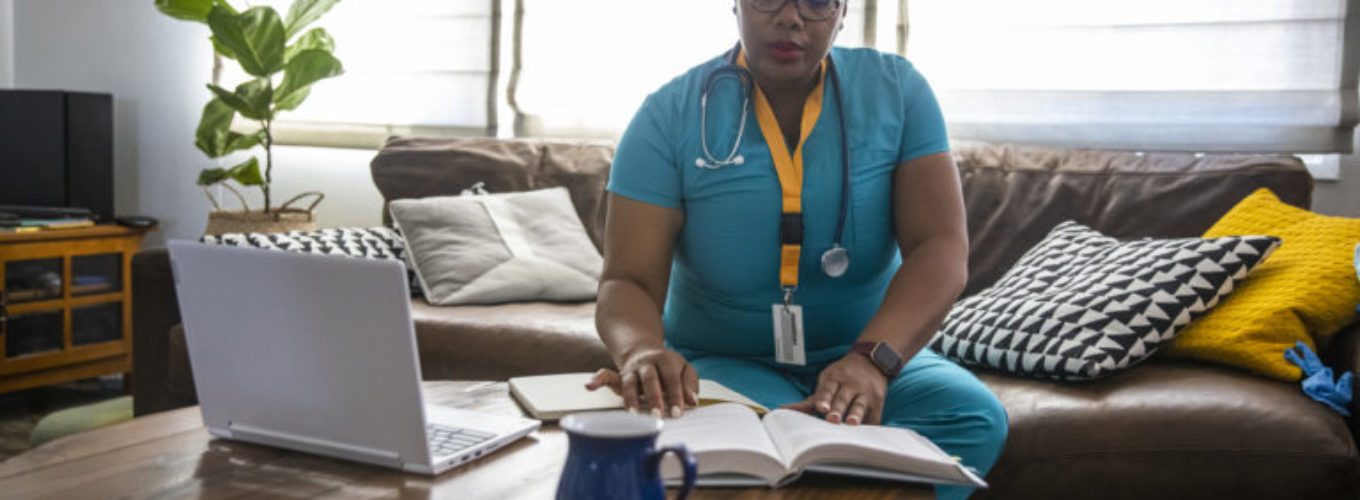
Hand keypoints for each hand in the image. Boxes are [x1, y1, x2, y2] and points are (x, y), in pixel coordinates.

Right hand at [584, 348, 698, 417]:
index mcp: (665, 360)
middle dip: (654, 397)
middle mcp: (647, 364)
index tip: (677, 413)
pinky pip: (605, 375)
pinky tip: (589, 386)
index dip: (675, 395)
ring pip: (630, 383)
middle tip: (658, 415)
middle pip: (650, 379)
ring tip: (635, 415)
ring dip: (632, 399)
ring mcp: (631, 370)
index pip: (672, 378)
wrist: (642, 349)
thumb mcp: (683, 368)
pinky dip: (596, 380)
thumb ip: (689, 383)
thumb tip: (692, 400)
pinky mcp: (618, 376)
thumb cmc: (667, 365)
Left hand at [781, 354, 886, 424]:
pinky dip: (869, 424)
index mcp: (835, 379)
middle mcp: (851, 385)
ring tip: (852, 423)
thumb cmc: (842, 377)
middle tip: (832, 419)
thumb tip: (784, 410)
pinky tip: (865, 434)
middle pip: (843, 398)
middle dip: (837, 409)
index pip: (828, 389)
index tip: (821, 408)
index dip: (824, 399)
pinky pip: (873, 416)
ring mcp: (866, 393)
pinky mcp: (877, 403)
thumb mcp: (827, 381)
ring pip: (860, 405)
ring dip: (855, 415)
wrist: (871, 361)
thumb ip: (811, 400)